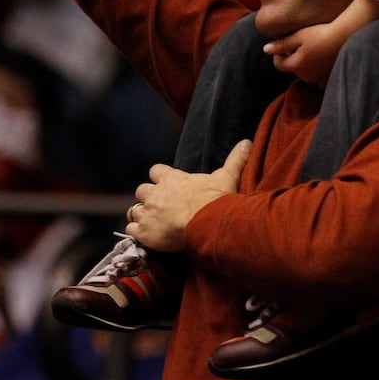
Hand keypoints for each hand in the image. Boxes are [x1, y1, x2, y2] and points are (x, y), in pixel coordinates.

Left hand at [125, 139, 251, 251]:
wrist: (205, 223)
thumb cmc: (214, 199)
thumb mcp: (226, 177)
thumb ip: (235, 159)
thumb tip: (247, 142)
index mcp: (172, 179)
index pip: (156, 171)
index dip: (158, 178)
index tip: (164, 184)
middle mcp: (156, 193)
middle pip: (141, 190)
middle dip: (147, 198)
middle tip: (158, 207)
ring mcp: (148, 212)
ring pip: (134, 210)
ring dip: (140, 215)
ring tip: (151, 223)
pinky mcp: (144, 232)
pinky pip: (131, 230)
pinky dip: (136, 233)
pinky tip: (145, 237)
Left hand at [263, 0, 378, 85]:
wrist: (348, 36)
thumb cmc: (322, 33)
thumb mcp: (299, 35)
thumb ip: (282, 44)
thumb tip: (266, 50)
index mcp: (296, 65)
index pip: (278, 64)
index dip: (278, 55)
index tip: (284, 45)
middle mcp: (306, 76)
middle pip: (293, 69)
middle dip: (293, 59)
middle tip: (300, 44)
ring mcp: (319, 79)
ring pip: (306, 74)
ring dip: (306, 65)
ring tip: (313, 49)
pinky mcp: (331, 78)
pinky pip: (320, 79)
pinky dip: (319, 71)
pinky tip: (323, 59)